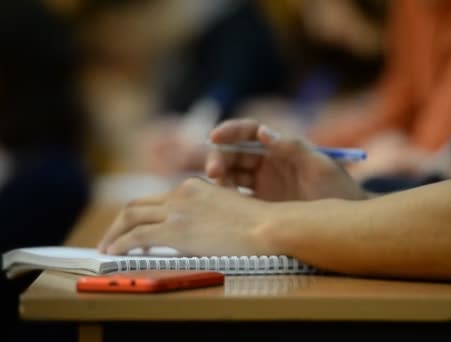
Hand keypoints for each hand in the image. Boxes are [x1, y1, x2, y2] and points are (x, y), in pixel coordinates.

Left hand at [97, 177, 274, 255]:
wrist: (268, 227)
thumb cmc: (259, 225)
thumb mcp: (229, 211)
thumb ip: (208, 216)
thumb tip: (196, 234)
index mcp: (195, 188)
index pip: (157, 200)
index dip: (141, 215)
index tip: (135, 229)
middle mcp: (181, 193)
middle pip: (137, 204)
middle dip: (119, 222)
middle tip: (111, 238)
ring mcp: (177, 210)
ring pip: (130, 216)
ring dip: (114, 233)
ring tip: (107, 247)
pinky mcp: (175, 229)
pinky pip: (136, 236)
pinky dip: (120, 244)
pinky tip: (114, 253)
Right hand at [205, 119, 366, 200]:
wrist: (348, 222)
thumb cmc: (339, 190)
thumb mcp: (320, 167)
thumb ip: (294, 148)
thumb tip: (263, 132)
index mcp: (280, 146)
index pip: (249, 132)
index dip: (230, 131)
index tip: (214, 137)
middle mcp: (267, 162)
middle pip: (233, 152)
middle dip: (218, 157)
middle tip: (213, 172)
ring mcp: (261, 184)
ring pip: (230, 174)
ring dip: (218, 177)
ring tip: (218, 188)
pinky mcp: (258, 205)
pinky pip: (234, 197)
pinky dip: (224, 197)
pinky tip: (222, 203)